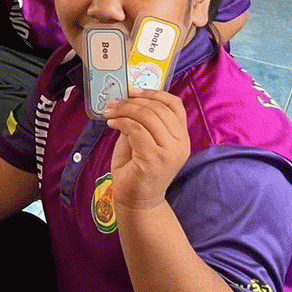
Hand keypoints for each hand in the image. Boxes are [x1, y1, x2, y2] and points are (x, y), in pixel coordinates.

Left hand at [106, 89, 191, 212]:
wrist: (137, 200)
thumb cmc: (137, 169)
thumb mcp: (143, 139)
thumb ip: (143, 121)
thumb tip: (129, 98)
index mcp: (181, 137)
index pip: (176, 105)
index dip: (154, 93)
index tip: (133, 91)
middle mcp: (180, 144)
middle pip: (158, 108)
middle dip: (132, 101)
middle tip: (113, 103)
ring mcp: (169, 152)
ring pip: (147, 117)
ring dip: (124, 110)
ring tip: (110, 113)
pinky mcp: (154, 158)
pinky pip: (136, 130)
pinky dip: (121, 122)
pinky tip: (111, 124)